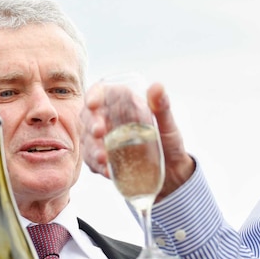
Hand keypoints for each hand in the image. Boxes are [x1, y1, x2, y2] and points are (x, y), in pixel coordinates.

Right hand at [81, 82, 194, 201]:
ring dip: (92, 148)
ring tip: (102, 158)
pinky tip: (107, 171)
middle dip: (91, 123)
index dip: (94, 95)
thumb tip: (157, 87)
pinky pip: (92, 161)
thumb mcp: (168, 124)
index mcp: (123, 104)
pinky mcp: (103, 158)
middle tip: (98, 133)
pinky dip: (97, 166)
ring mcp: (104, 140)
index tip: (93, 104)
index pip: (102, 92)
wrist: (172, 171)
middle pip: (89, 115)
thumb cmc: (169, 142)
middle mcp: (109, 120)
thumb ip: (162, 106)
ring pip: (87, 140)